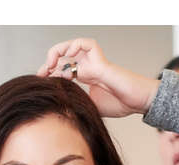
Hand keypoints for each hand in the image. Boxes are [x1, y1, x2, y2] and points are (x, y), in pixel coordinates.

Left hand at [37, 37, 159, 117]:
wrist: (137, 102)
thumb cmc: (121, 104)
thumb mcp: (91, 107)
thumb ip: (77, 102)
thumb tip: (60, 106)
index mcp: (86, 77)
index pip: (63, 68)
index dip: (49, 73)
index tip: (40, 81)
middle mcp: (89, 67)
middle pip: (64, 55)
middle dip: (49, 61)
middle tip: (42, 73)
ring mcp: (95, 62)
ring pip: (73, 45)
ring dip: (59, 51)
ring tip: (51, 63)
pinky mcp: (102, 60)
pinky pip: (87, 43)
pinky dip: (75, 45)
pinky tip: (69, 57)